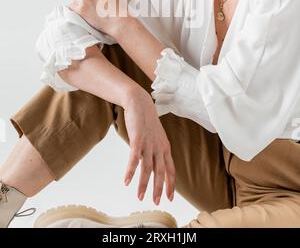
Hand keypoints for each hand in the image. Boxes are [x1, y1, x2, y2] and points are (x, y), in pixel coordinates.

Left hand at [68, 0, 129, 37]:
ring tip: (89, 13)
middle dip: (87, 1)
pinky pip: (71, 7)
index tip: (96, 2)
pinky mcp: (80, 10)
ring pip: (77, 1)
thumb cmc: (119, 7)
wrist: (117, 21)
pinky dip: (74, 10)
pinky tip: (79, 14)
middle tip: (94, 9)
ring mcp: (84, 0)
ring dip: (81, 6)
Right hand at [123, 90, 175, 204]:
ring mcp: (149, 143)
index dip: (171, 184)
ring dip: (143, 184)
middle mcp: (159, 147)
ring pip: (148, 168)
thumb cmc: (146, 120)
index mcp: (165, 147)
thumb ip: (155, 150)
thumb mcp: (155, 137)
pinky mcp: (138, 139)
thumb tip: (153, 164)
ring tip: (140, 197)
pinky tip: (126, 181)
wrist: (139, 102)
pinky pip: (134, 158)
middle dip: (159, 189)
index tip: (169, 198)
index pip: (171, 170)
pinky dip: (130, 171)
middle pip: (161, 172)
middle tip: (156, 202)